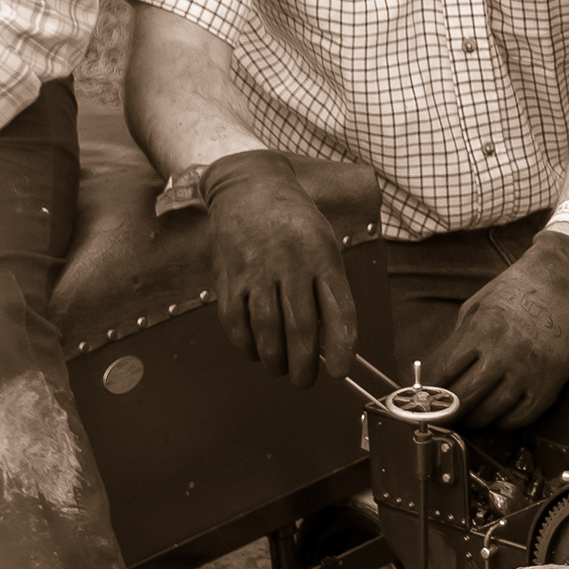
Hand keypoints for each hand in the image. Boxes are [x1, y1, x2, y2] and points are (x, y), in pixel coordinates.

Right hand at [206, 151, 358, 388]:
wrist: (250, 189)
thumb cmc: (295, 226)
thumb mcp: (325, 246)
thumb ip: (329, 290)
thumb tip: (330, 344)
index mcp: (322, 257)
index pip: (338, 310)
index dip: (340, 347)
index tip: (338, 371)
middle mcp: (290, 264)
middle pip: (300, 328)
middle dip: (304, 366)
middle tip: (304, 380)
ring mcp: (256, 271)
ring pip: (266, 331)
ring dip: (275, 361)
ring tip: (281, 369)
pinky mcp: (229, 278)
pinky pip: (236, 323)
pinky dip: (246, 346)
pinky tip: (256, 351)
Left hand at [429, 233, 568, 431]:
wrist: (564, 283)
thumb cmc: (519, 291)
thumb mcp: (478, 306)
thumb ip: (459, 340)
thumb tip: (442, 373)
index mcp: (481, 331)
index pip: (443, 372)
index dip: (430, 389)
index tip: (425, 396)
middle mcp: (503, 354)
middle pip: (463, 398)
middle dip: (446, 411)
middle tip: (441, 414)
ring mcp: (527, 372)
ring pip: (489, 413)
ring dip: (472, 420)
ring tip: (466, 418)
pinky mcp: (548, 385)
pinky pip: (519, 417)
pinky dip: (502, 423)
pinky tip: (495, 416)